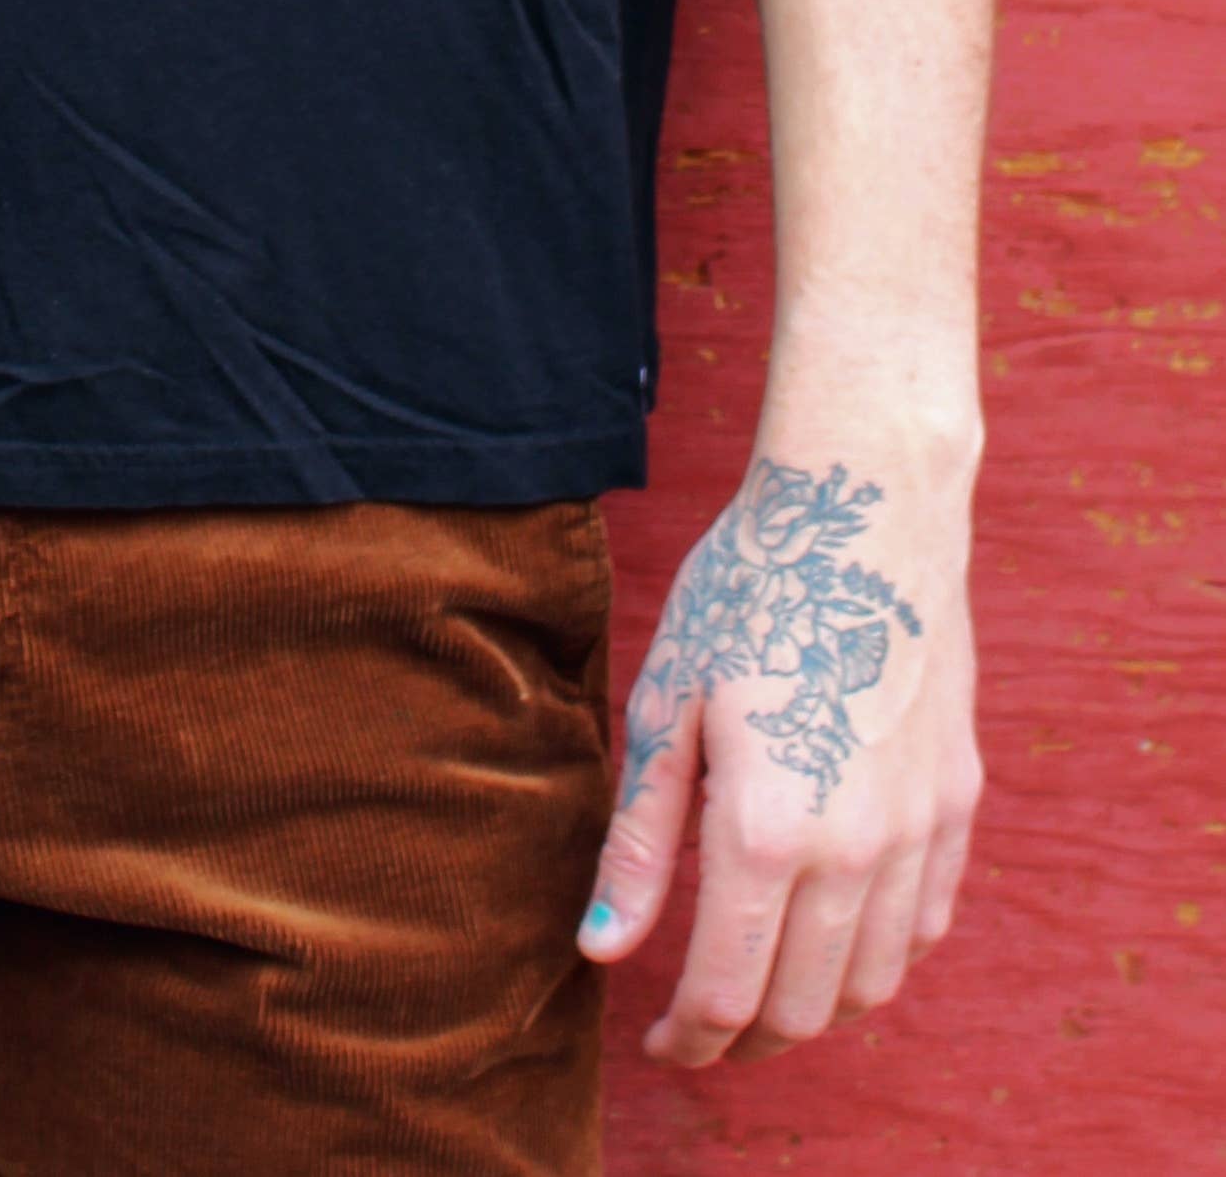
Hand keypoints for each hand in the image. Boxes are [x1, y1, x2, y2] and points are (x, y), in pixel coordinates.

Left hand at [575, 446, 980, 1063]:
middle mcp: (854, 852)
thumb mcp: (667, 704)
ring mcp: (918, 831)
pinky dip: (880, 956)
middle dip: (747, 1037)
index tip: (657, 1048)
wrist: (865, 512)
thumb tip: (603, 948)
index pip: (728, 992)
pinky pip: (926, 923)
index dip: (689, 1039)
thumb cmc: (747, 592)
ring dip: (816, 1007)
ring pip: (874, 980)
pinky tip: (837, 936)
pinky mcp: (957, 802)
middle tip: (701, 1030)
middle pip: (804, 1007)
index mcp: (765, 832)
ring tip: (763, 989)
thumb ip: (640, 840)